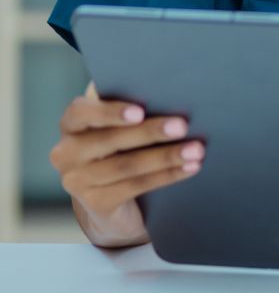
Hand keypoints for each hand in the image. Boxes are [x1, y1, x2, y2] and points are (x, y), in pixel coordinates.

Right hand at [50, 82, 204, 245]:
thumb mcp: (121, 123)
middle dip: (150, 132)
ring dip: (166, 156)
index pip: (81, 112)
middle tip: (183, 126)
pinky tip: (190, 168)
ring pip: (126, 166)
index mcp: (72, 124)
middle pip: (110, 140)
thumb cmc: (123, 143)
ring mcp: (77, 182)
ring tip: (196, 150)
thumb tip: (169, 89)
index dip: (109, 112)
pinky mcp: (96, 203)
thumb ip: (132, 107)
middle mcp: (67, 153)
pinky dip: (167, 175)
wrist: (114, 197)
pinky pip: (135, 186)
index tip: (140, 111)